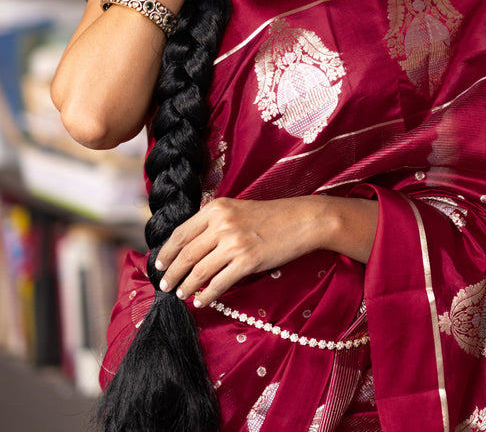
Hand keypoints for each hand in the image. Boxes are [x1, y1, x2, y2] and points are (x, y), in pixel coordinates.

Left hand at [155, 196, 328, 306]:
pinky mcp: (247, 261)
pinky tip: (202, 300)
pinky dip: (207, 295)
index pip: (181, 232)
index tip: (159, 264)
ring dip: (186, 286)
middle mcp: (221, 224)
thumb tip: (191, 246)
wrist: (302, 220)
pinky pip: (219, 283)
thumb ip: (214, 222)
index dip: (167, 252)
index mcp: (216, 208)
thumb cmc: (271, 216)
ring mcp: (234, 243)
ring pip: (199, 271)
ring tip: (181, 294)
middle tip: (165, 285)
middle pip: (186, 254)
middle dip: (172, 273)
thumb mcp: (237, 209)